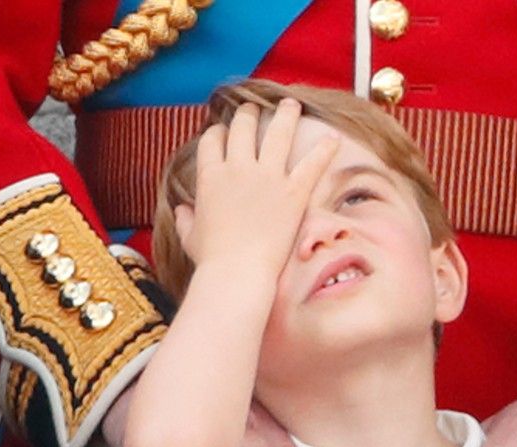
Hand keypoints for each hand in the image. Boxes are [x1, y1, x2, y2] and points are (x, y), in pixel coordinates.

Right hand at [175, 99, 337, 274]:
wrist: (237, 273)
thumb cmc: (212, 260)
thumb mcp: (190, 236)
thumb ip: (186, 218)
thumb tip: (182, 209)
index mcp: (210, 176)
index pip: (213, 140)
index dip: (219, 131)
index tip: (224, 129)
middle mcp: (237, 168)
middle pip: (243, 128)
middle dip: (249, 114)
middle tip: (255, 107)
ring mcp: (267, 177)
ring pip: (277, 134)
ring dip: (285, 115)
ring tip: (291, 104)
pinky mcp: (293, 192)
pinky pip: (312, 163)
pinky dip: (324, 149)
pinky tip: (334, 137)